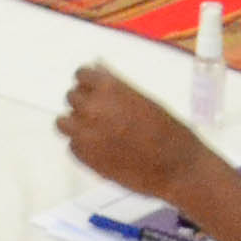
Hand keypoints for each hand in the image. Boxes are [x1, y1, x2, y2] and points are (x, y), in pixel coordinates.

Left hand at [58, 64, 211, 199]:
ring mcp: (86, 133)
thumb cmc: (168, 130)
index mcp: (109, 88)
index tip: (93, 89)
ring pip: (63, 122)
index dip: (88, 83)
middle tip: (100, 114)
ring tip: (94, 132)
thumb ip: (117, 87)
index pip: (81, 74)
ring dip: (76, 124)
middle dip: (84, 103)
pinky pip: (72, 146)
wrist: (177, 168)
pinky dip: (82, 147)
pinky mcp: (85, 158)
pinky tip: (101, 150)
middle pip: (71, 97)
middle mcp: (92, 108)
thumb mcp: (143, 99)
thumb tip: (98, 72)